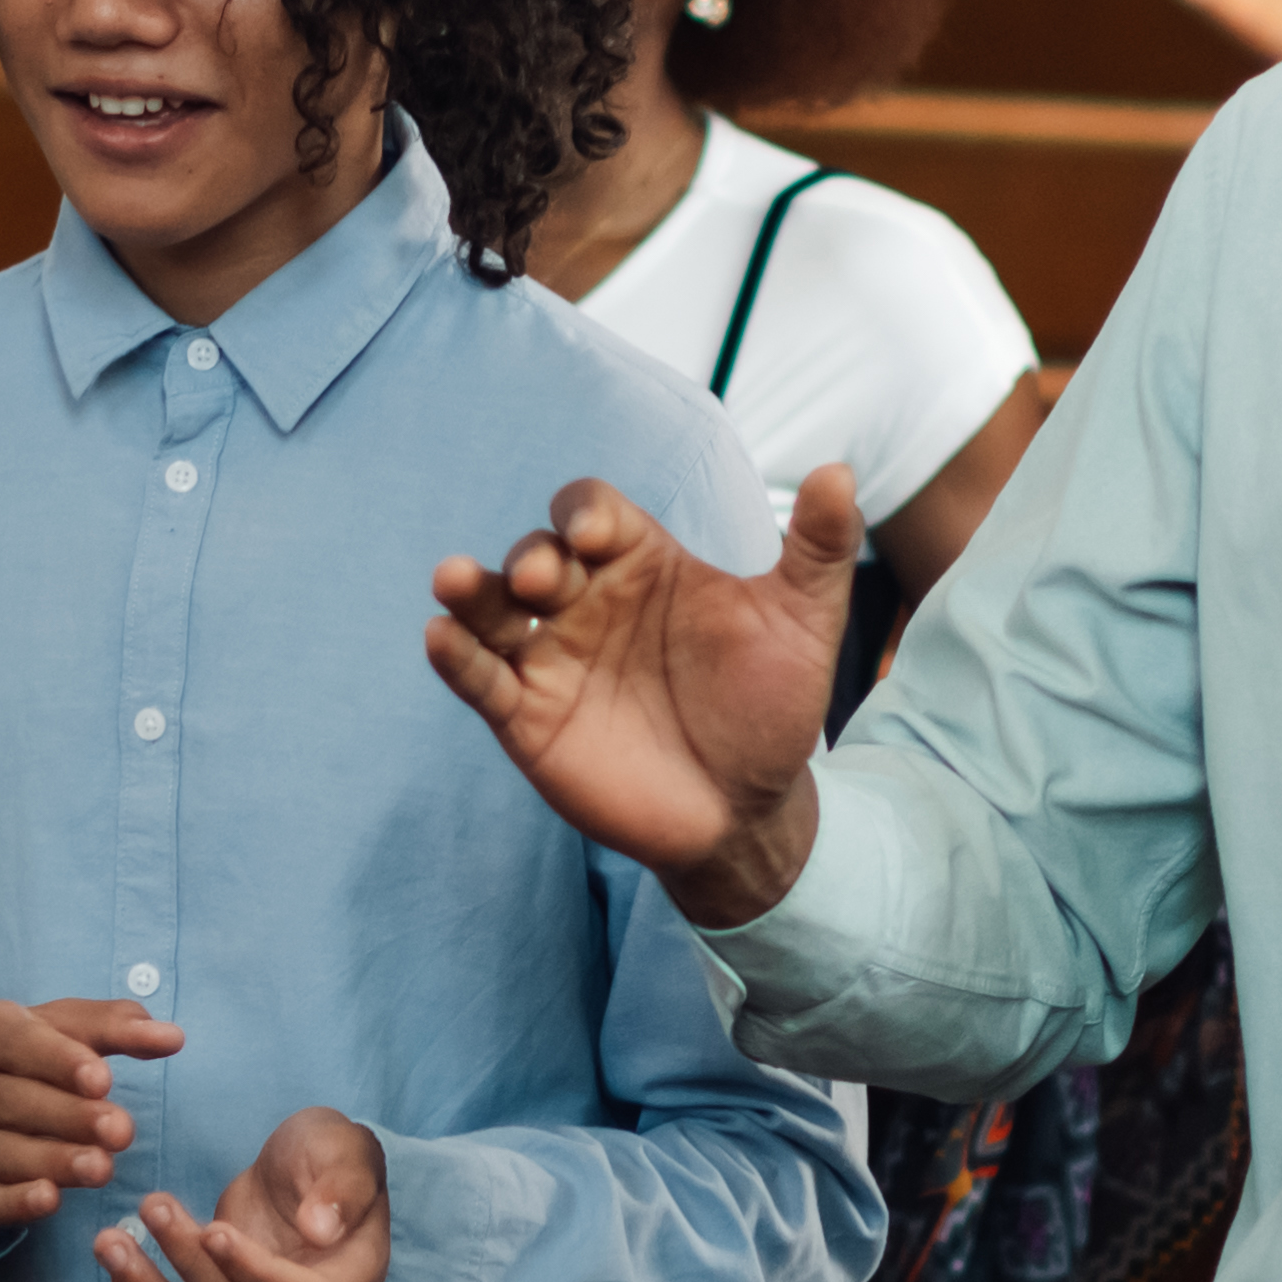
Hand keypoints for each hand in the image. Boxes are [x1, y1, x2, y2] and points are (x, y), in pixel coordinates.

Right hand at [0, 991, 183, 1238]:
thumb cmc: (21, 1061)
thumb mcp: (60, 1030)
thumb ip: (116, 1028)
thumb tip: (172, 1037)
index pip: (17, 1043)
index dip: (59, 1061)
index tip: (103, 1080)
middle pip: (13, 1102)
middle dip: (69, 1118)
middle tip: (121, 1131)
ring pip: (1, 1153)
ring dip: (53, 1162)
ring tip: (101, 1168)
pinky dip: (13, 1203)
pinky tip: (49, 1201)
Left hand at [97, 1107, 392, 1281]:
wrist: (295, 1180)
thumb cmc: (325, 1158)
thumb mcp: (345, 1148)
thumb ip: (344, 1183)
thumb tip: (322, 1229)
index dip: (260, 1277)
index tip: (213, 1230)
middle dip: (193, 1270)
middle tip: (152, 1207)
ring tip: (110, 1242)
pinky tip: (117, 1263)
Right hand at [424, 464, 866, 926]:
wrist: (749, 810)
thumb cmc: (771, 707)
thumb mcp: (804, 624)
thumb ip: (819, 548)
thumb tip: (841, 472)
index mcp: (641, 563)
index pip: (592, 512)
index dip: (582, 512)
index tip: (591, 534)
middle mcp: (586, 602)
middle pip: (535, 554)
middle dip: (533, 558)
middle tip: (546, 580)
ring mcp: (552, 658)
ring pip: (491, 608)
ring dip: (469, 591)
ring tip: (452, 580)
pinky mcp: (527, 717)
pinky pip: (480, 678)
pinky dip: (455, 657)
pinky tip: (440, 638)